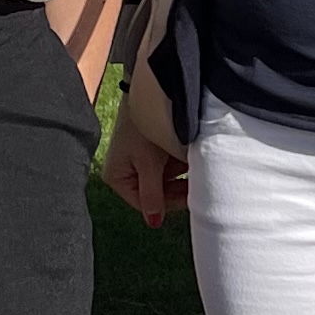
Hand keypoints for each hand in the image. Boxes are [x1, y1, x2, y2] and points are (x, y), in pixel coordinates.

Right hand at [105, 64, 189, 228]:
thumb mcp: (149, 163)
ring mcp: (138, 161)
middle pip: (156, 192)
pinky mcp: (150, 150)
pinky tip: (190, 156)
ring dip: (180, 175)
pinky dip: (179, 162)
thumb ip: (152, 194)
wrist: (150, 92)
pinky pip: (167, 164)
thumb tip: (153, 222)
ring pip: (165, 178)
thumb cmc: (143, 128)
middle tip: (197, 184)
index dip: (168, 203)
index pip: (144, 203)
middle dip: (176, 187)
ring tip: (193, 166)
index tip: (190, 198)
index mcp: (117, 176)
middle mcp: (126, 171)